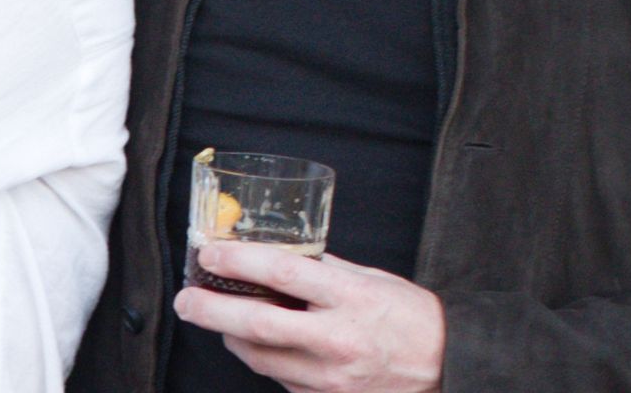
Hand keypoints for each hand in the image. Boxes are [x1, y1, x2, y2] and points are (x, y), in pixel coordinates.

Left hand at [174, 243, 444, 392]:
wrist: (445, 367)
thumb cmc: (410, 317)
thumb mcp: (369, 279)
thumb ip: (325, 270)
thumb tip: (280, 255)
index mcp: (348, 297)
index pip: (283, 275)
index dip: (240, 260)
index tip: (210, 252)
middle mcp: (336, 339)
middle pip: (258, 325)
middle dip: (212, 310)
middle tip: (185, 298)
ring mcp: (329, 377)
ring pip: (261, 357)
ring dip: (231, 335)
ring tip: (214, 315)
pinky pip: (280, 378)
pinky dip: (261, 358)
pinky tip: (256, 343)